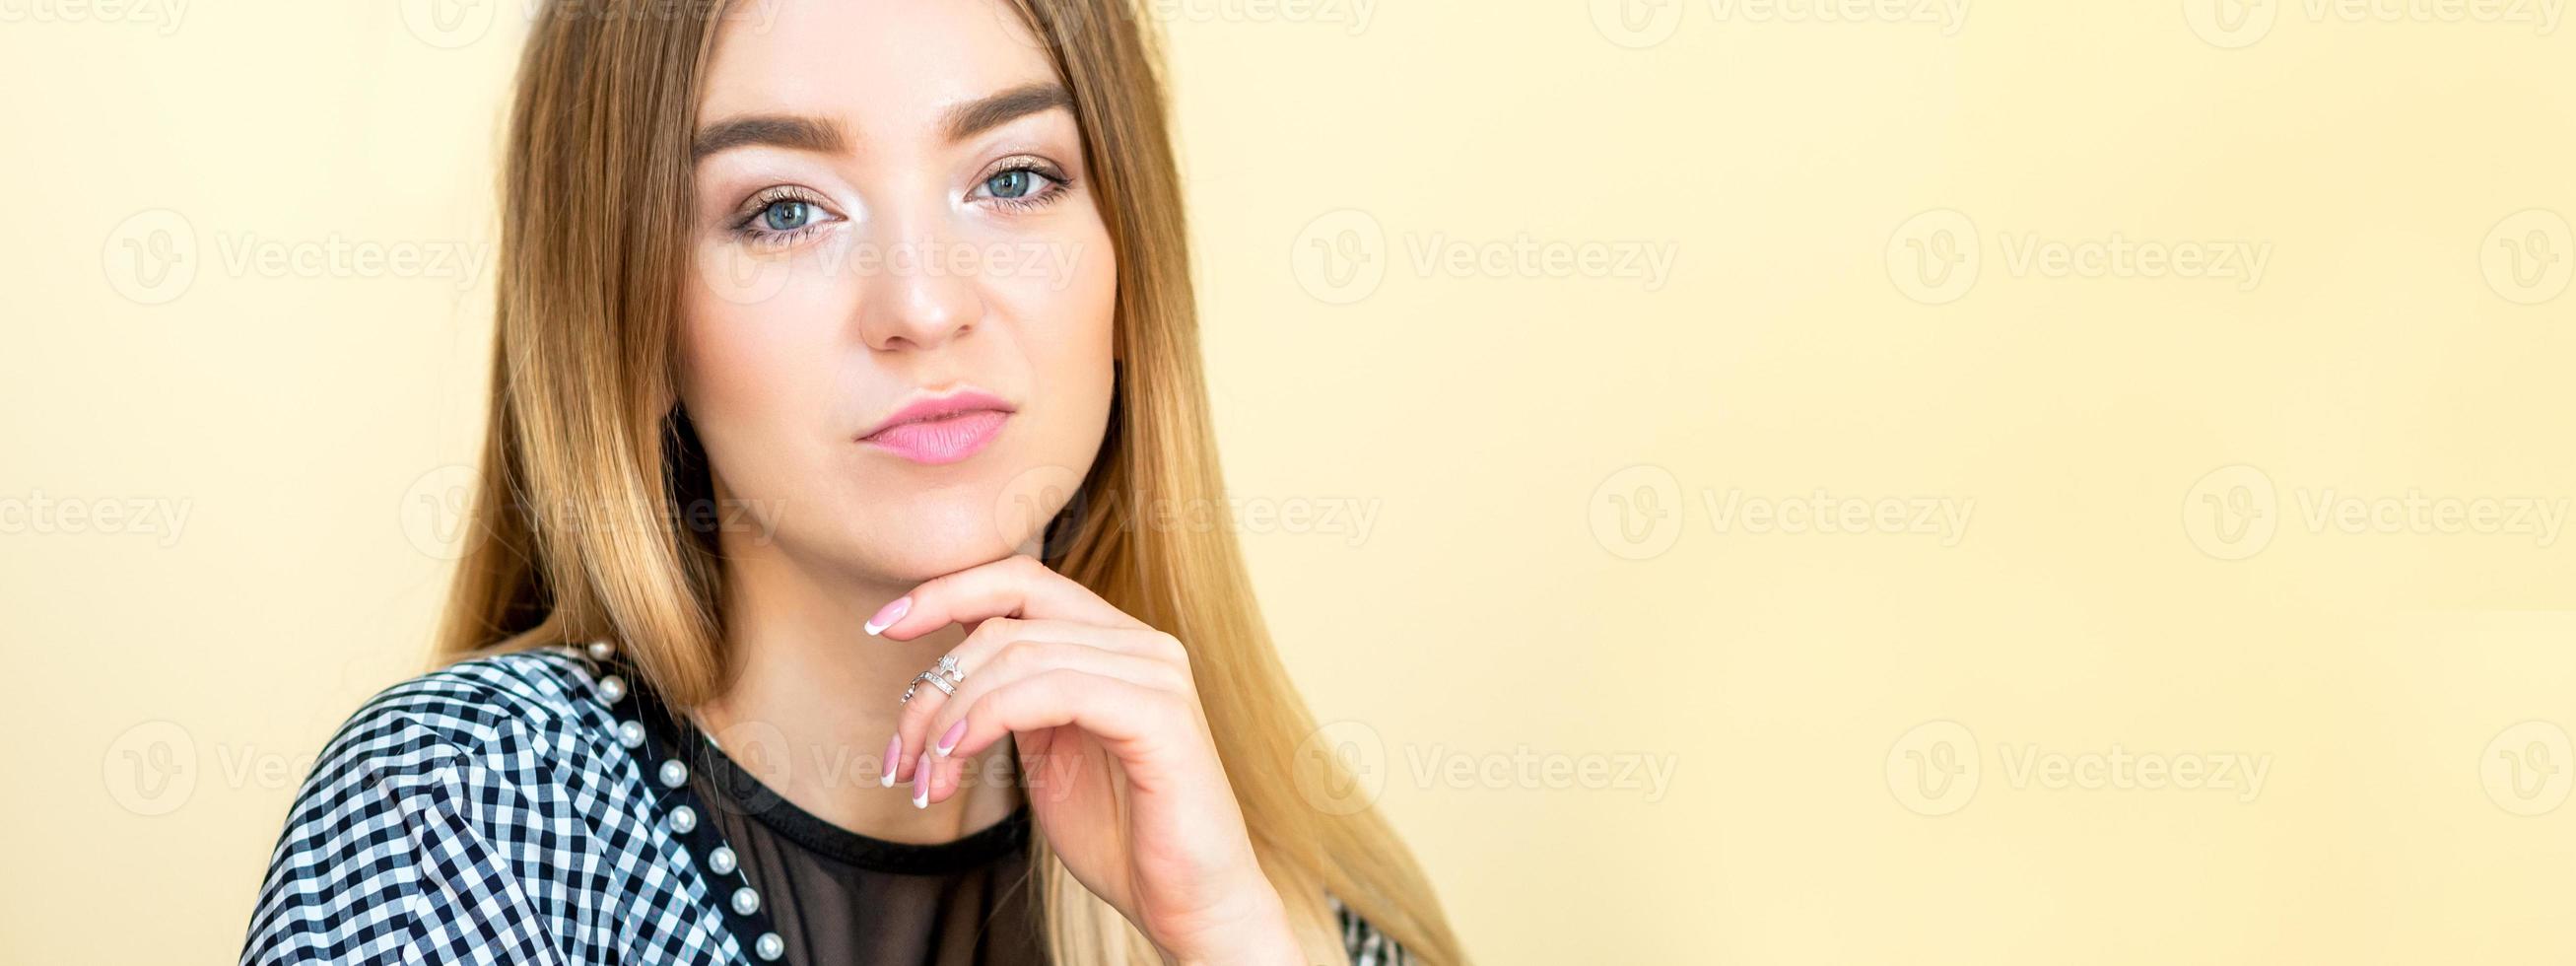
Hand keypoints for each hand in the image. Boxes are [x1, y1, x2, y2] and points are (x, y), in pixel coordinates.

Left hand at [874, 554, 1300, 964]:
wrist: (1189, 905)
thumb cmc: (1121, 836)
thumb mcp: (1047, 750)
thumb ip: (1011, 697)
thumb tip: (942, 665)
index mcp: (1114, 643)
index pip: (1021, 580)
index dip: (946, 590)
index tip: (881, 624)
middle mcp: (1141, 643)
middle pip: (1006, 620)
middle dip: (933, 685)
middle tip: (899, 757)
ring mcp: (1156, 674)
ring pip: (1019, 655)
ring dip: (951, 717)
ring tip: (927, 779)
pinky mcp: (1160, 715)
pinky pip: (1054, 689)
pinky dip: (990, 716)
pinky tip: (958, 755)